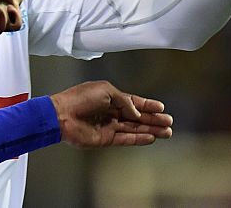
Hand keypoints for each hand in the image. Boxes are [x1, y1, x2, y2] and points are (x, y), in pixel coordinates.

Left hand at [50, 80, 172, 147]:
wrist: (62, 115)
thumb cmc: (80, 98)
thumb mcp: (106, 91)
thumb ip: (124, 101)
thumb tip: (137, 112)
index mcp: (110, 97)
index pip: (133, 102)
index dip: (148, 104)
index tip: (162, 107)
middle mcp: (111, 112)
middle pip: (137, 116)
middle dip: (153, 119)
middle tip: (169, 122)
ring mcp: (108, 126)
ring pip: (134, 128)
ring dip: (150, 130)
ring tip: (166, 132)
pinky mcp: (105, 138)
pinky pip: (125, 139)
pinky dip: (138, 139)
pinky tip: (151, 138)